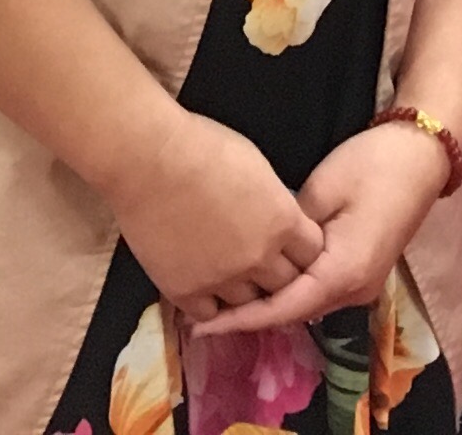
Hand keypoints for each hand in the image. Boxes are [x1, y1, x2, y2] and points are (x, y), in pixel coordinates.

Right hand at [108, 109, 322, 323]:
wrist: (149, 160)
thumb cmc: (203, 147)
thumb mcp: (258, 168)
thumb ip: (274, 204)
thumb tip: (275, 219)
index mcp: (282, 222)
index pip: (312, 253)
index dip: (300, 248)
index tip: (288, 243)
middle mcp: (259, 257)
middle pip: (285, 284)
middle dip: (277, 273)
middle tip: (259, 261)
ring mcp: (222, 279)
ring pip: (248, 303)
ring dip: (243, 290)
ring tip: (229, 273)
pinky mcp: (186, 291)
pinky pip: (209, 314)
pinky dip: (209, 303)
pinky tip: (203, 285)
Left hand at [190, 120, 452, 336]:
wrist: (423, 154)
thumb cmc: (373, 165)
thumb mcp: (321, 189)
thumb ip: (287, 228)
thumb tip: (263, 245)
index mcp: (342, 273)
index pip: (281, 308)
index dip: (239, 319)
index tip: (200, 325)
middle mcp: (354, 290)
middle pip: (292, 313)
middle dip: (248, 316)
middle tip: (199, 310)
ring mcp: (362, 285)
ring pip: (304, 305)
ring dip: (267, 305)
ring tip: (223, 300)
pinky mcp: (363, 271)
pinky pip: (318, 292)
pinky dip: (288, 292)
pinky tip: (261, 282)